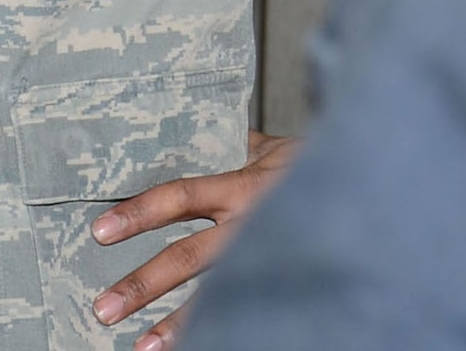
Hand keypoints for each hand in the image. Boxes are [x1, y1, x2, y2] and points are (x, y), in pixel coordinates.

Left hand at [90, 132, 299, 348]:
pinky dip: (220, 327)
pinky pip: (246, 307)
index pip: (181, 196)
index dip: (140, 213)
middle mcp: (251, 224)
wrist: (365, 186)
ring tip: (141, 348)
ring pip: (216, 295)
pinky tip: (195, 347)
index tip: (100, 232)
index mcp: (242, 186)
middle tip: (104, 308)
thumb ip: (232, 149)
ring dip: (176, 325)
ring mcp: (266, 256)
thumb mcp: (271, 148)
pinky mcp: (284, 281)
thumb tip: (190, 136)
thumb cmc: (313, 165)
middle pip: (189, 258)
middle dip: (144, 285)